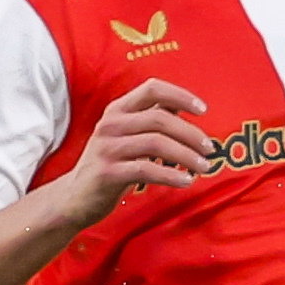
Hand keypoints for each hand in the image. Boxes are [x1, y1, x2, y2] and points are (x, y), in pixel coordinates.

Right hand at [67, 80, 208, 215]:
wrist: (75, 197)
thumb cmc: (111, 163)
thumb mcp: (128, 136)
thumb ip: (151, 119)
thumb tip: (181, 105)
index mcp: (118, 110)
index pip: (152, 88)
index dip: (180, 95)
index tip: (203, 109)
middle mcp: (111, 124)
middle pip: (159, 118)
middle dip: (190, 133)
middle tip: (209, 149)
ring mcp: (107, 148)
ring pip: (156, 143)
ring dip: (186, 155)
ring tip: (203, 167)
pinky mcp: (108, 172)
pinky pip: (146, 169)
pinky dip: (171, 175)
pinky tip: (186, 181)